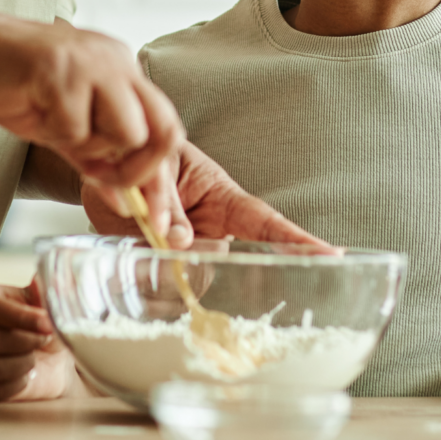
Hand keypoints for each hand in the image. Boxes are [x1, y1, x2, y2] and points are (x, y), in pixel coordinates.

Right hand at [0, 13, 183, 188]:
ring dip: (89, 148)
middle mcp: (116, 61)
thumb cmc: (10, 83)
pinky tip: (34, 110)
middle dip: (137, 172)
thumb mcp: (63, 126)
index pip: (165, 125)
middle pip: (163, 130)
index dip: (159, 177)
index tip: (151, 217)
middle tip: (101, 179)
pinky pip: (76, 128)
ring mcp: (91, 62)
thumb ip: (97, 160)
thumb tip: (129, 204)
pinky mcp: (60, 69)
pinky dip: (54, 135)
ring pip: (127, 132)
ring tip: (54, 127)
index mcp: (122, 69)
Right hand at [0, 280, 82, 403]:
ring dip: (22, 364)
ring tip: (33, 356)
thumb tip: (39, 281)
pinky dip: (15, 385)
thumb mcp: (41, 301)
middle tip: (45, 339)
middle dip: (25, 342)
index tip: (47, 324)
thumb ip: (40, 290)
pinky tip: (24, 374)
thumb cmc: (37, 324)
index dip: (19, 317)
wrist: (43, 357)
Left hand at [82, 141, 334, 251]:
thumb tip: (177, 240)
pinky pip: (154, 283)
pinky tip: (125, 253)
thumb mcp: (156, 166)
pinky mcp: (156, 266)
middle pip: (221, 259)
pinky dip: (136, 274)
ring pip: (183, 273)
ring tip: (132, 219)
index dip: (297, 240)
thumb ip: (166, 197)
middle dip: (196, 258)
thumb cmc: (142, 156)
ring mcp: (186, 251)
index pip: (265, 222)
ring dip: (154, 256)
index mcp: (221, 197)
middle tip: (166, 232)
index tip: (333, 256)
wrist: (107, 162)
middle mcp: (211, 229)